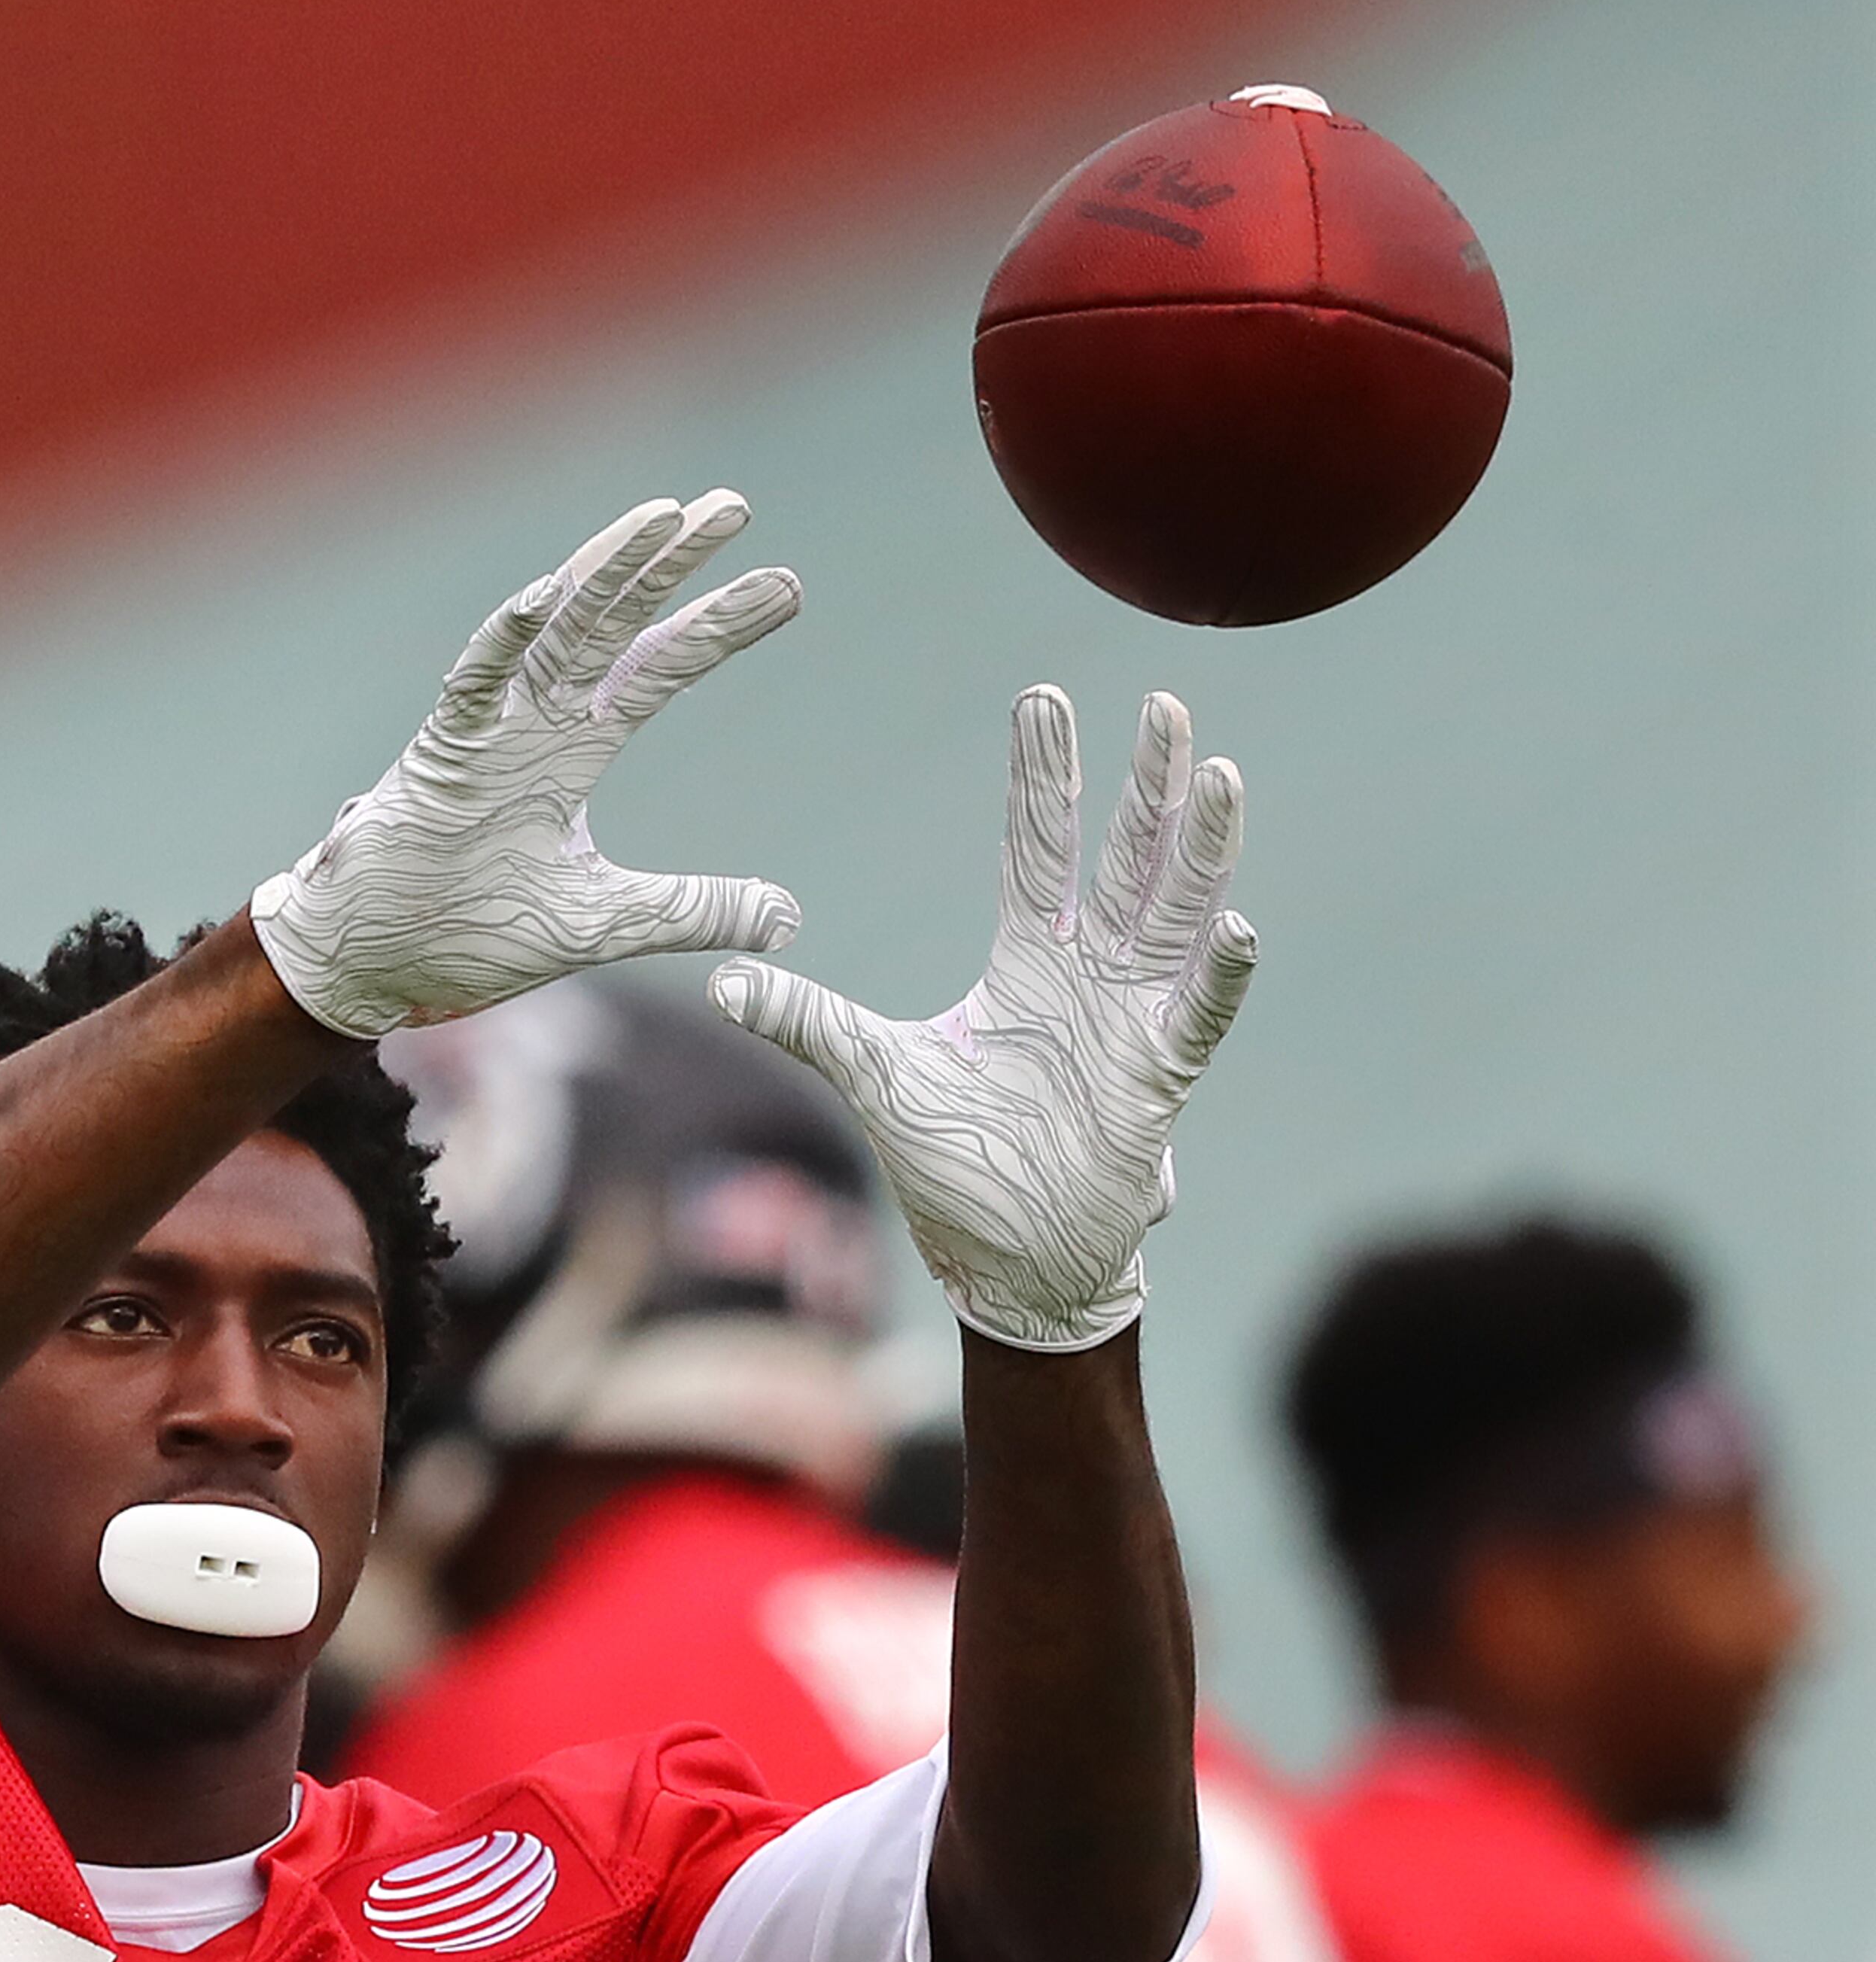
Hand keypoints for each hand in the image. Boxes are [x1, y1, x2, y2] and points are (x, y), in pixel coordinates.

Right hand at [250, 493, 801, 1042]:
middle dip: (672, 566)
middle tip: (735, 506)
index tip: (783, 587)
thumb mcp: (603, 925)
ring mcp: (484, 731)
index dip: (715, 626)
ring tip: (664, 516)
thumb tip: (788, 919)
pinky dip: (503, 640)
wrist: (374, 963)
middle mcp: (533, 724)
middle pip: (615, 625)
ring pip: (552, 631)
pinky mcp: (438, 756)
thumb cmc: (470, 933)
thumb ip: (689, 912)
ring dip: (606, 571)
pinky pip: (472, 686)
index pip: (655, 669)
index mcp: (570, 752)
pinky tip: (541, 593)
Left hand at [711, 688, 1252, 1352]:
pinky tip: (1236, 926)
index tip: (1044, 697)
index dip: (1043, 776)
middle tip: (1162, 701)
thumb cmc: (958, 1170)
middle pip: (1124, 860)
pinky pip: (1195, 1019)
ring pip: (1173, 916)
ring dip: (1195, 852)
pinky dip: (1215, 977)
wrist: (1010, 1264)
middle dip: (1144, 785)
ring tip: (1214, 776)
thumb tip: (723, 985)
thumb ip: (811, 1025)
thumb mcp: (875, 1080)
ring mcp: (1129, 1025)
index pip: (1037, 848)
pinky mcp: (1154, 1083)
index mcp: (1026, 965)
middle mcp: (1088, 979)